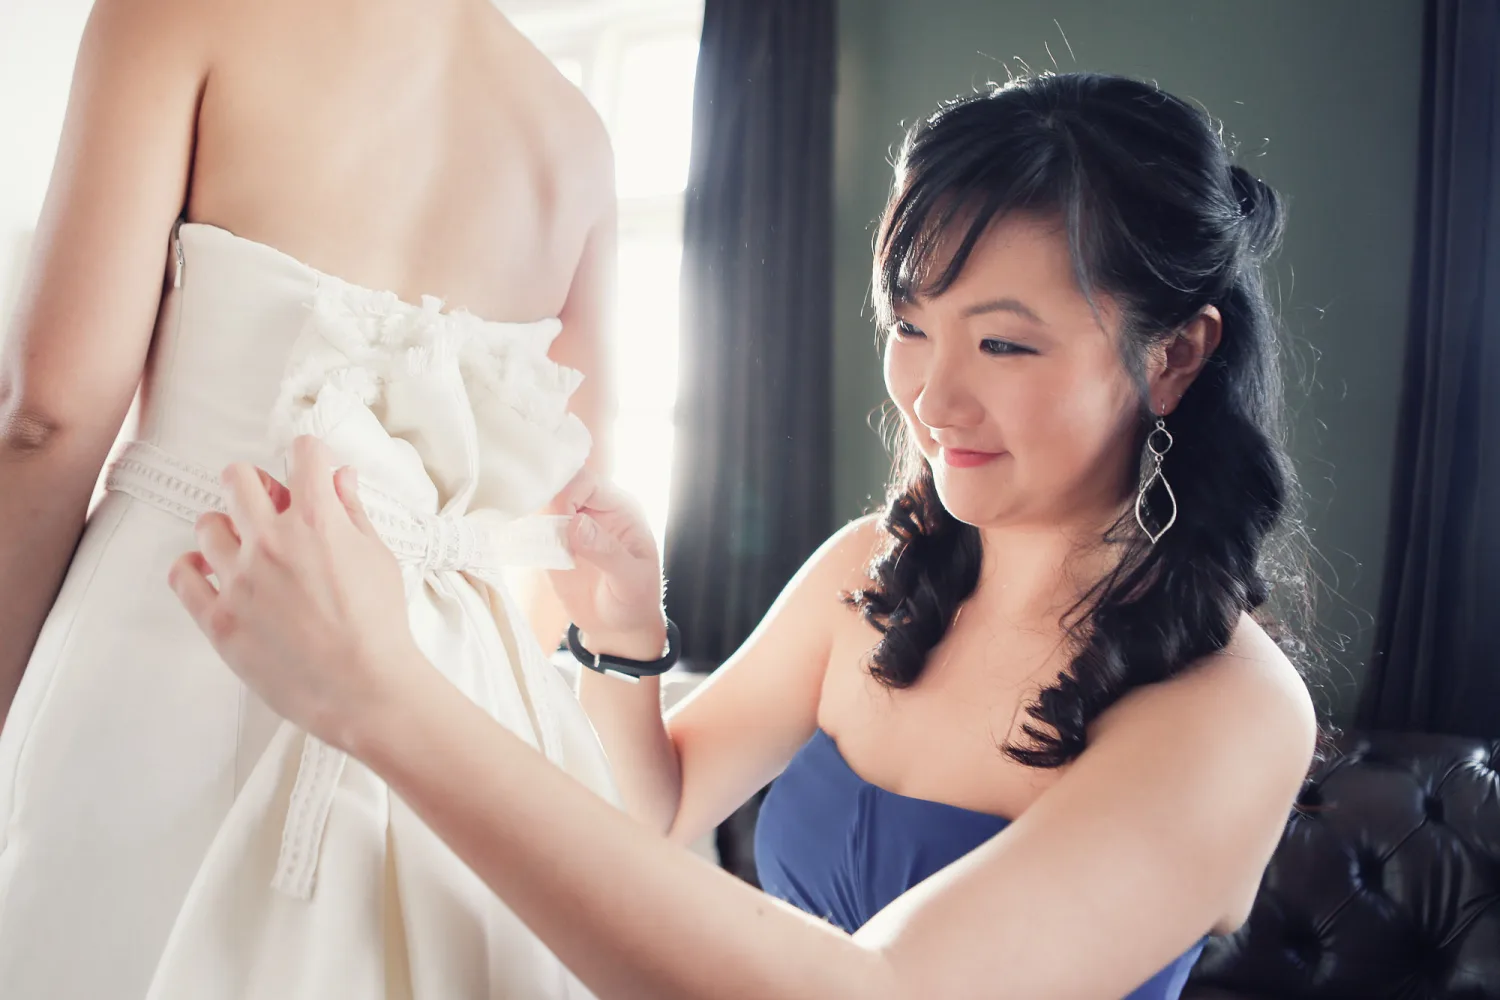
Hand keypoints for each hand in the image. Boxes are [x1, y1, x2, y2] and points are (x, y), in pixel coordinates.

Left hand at [168, 435, 423, 751]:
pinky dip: (194, 567)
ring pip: (207, 523)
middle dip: (255, 484)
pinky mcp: (218, 617)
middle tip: (268, 506)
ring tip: (245, 549)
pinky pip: (182, 573)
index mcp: (318, 521)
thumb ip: (353, 512)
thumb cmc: (379, 627)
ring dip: (227, 528)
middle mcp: (272, 541)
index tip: (309, 467)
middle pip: (238, 478)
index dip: (309, 456)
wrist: (364, 689)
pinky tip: (212, 573)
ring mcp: (240, 579)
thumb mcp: (379, 558)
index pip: (302, 454)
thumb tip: (340, 479)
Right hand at [546, 471, 666, 660]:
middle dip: (547, 503)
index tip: (562, 525)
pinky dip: (526, 533)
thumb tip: (575, 524)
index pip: (587, 482)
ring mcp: (572, 525)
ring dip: (533, 518)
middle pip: (561, 486)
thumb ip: (606, 552)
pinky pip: (535, 527)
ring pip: (543, 503)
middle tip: (544, 532)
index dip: (568, 496)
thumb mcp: (630, 580)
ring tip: (536, 541)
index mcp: (620, 508)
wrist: (618, 627)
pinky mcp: (554, 543)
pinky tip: (527, 546)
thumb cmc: (635, 601)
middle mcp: (595, 510)